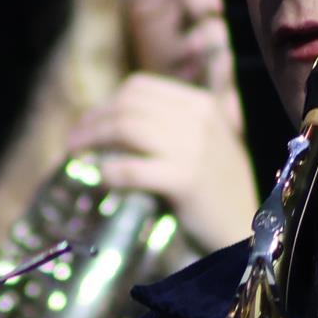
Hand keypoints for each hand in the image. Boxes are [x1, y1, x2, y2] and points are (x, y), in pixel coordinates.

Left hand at [67, 74, 255, 251]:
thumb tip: (111, 124)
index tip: (89, 122)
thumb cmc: (218, 191)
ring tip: (75, 155)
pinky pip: (132, 167)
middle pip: (127, 105)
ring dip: (92, 140)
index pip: (141, 87)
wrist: (244, 230)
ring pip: (126, 128)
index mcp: (201, 104)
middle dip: (92, 121)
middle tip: (72, 141)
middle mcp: (198, 119)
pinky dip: (109, 171)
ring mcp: (193, 148)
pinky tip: (101, 178)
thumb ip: (169, 128)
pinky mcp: (185, 180)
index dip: (107, 102)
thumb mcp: (203, 145)